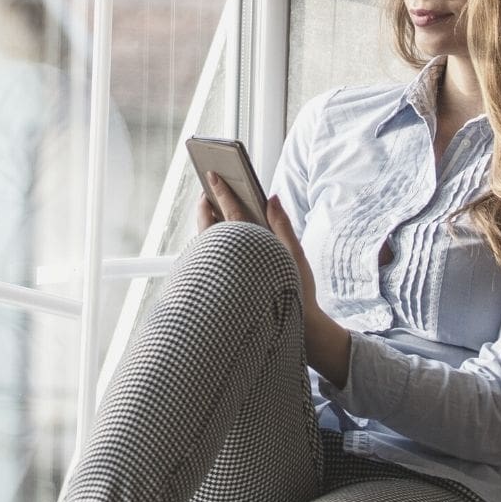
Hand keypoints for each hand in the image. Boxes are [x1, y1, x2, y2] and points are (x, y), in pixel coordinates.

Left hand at [199, 174, 315, 303]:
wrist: (292, 326)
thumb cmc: (295, 288)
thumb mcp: (294, 253)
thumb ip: (282, 224)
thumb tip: (272, 198)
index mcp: (249, 247)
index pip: (230, 213)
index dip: (221, 191)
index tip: (212, 175)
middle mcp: (231, 259)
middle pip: (208, 225)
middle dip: (205, 205)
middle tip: (207, 189)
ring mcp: (222, 272)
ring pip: (205, 240)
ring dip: (206, 222)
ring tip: (210, 208)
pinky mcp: (220, 283)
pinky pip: (208, 255)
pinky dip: (208, 239)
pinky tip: (215, 236)